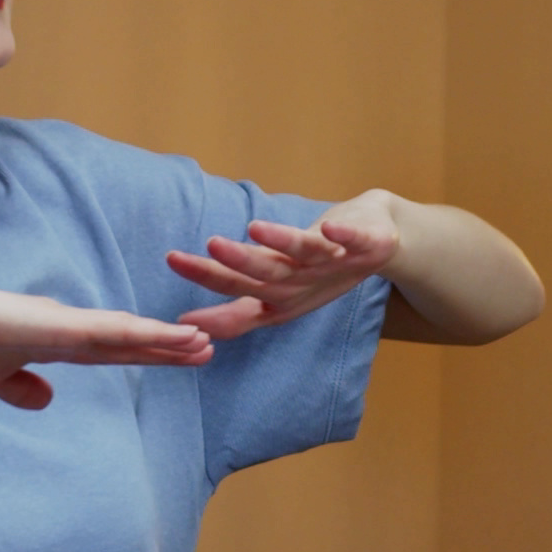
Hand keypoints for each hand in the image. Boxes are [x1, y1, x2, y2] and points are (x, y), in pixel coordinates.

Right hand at [0, 271, 213, 409]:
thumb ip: (19, 387)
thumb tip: (45, 399)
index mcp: (49, 344)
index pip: (108, 354)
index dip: (143, 357)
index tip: (175, 360)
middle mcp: (63, 329)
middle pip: (126, 342)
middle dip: (166, 348)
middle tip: (207, 349)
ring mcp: (61, 325)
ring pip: (125, 334)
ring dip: (164, 340)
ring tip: (202, 344)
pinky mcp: (54, 325)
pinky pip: (107, 332)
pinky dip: (141, 335)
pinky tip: (169, 336)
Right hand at [166, 193, 401, 339]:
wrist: (377, 244)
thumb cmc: (318, 269)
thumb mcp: (275, 296)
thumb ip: (235, 310)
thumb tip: (187, 322)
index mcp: (280, 296)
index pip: (238, 291)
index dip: (208, 285)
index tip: (173, 270)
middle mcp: (304, 283)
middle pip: (265, 275)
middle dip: (234, 264)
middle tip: (201, 248)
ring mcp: (334, 264)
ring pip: (301, 255)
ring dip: (279, 244)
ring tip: (251, 229)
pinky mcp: (364, 245)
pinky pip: (352, 241)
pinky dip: (343, 237)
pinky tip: (330, 228)